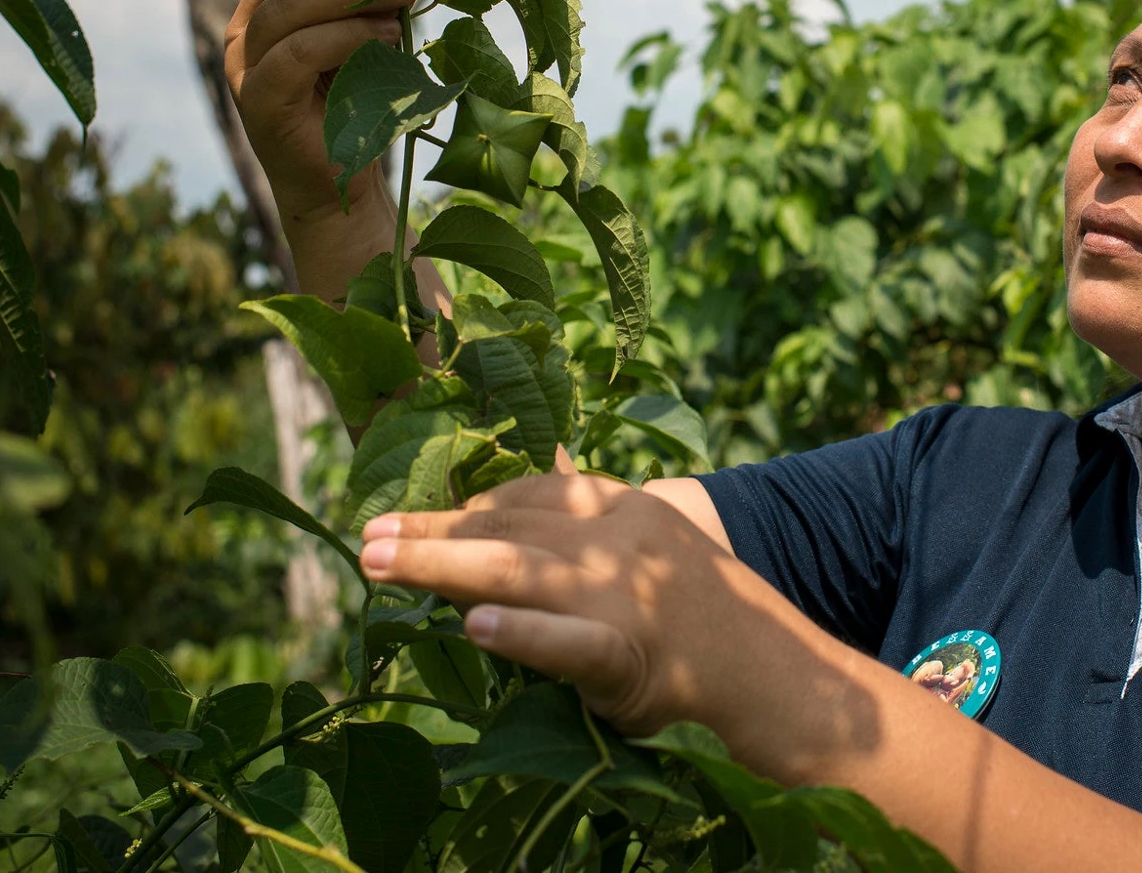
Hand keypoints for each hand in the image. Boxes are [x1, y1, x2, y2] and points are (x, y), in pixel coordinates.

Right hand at [224, 0, 418, 289]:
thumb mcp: (367, 29)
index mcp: (267, 2)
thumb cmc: (357, 103)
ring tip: (402, 3)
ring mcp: (244, 64)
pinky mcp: (256, 100)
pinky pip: (297, 52)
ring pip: (291, 4)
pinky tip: (385, 39)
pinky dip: (345, 38)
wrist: (342, 185)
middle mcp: (245, 27)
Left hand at [358, 451, 827, 739]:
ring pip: (518, 570)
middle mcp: (619, 540)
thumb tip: (530, 469)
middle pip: (508, 524)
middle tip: (367, 537)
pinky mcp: (629, 657)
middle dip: (432, 529)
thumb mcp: (648, 544)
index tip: (407, 510)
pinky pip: (568, 643)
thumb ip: (589, 516)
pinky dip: (521, 634)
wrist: (774, 672)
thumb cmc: (698, 612)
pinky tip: (473, 628)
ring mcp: (624, 597)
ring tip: (380, 564)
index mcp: (622, 507)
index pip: (530, 491)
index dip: (465, 500)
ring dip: (441, 564)